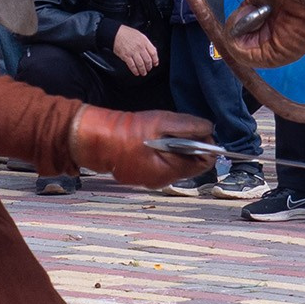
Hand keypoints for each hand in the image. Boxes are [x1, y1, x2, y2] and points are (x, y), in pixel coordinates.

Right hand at [67, 106, 213, 188]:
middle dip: (189, 146)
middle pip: (190, 164)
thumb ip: (188, 126)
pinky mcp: (141, 175)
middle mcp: (162, 181)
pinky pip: (161, 164)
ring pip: (175, 164)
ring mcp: (150, 180)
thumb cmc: (125, 132)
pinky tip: (151, 140)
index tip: (199, 130)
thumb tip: (209, 129)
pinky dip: (162, 152)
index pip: (204, 163)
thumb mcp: (160, 123)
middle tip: (177, 128)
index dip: (206, 145)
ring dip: (175, 148)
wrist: (94, 140)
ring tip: (161, 133)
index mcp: (168, 171)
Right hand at [111, 27, 160, 74]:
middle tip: (148, 69)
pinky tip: (136, 72)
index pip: (153, 53)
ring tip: (143, 73)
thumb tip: (151, 50)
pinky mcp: (126, 56)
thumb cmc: (126, 33)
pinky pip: (132, 65)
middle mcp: (139, 47)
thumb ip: (146, 43)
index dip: (155, 60)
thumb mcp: (140, 35)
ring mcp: (132, 52)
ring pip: (141, 64)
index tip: (155, 63)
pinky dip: (135, 70)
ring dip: (143, 70)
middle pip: (148, 60)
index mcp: (144, 41)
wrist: (115, 33)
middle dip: (149, 67)